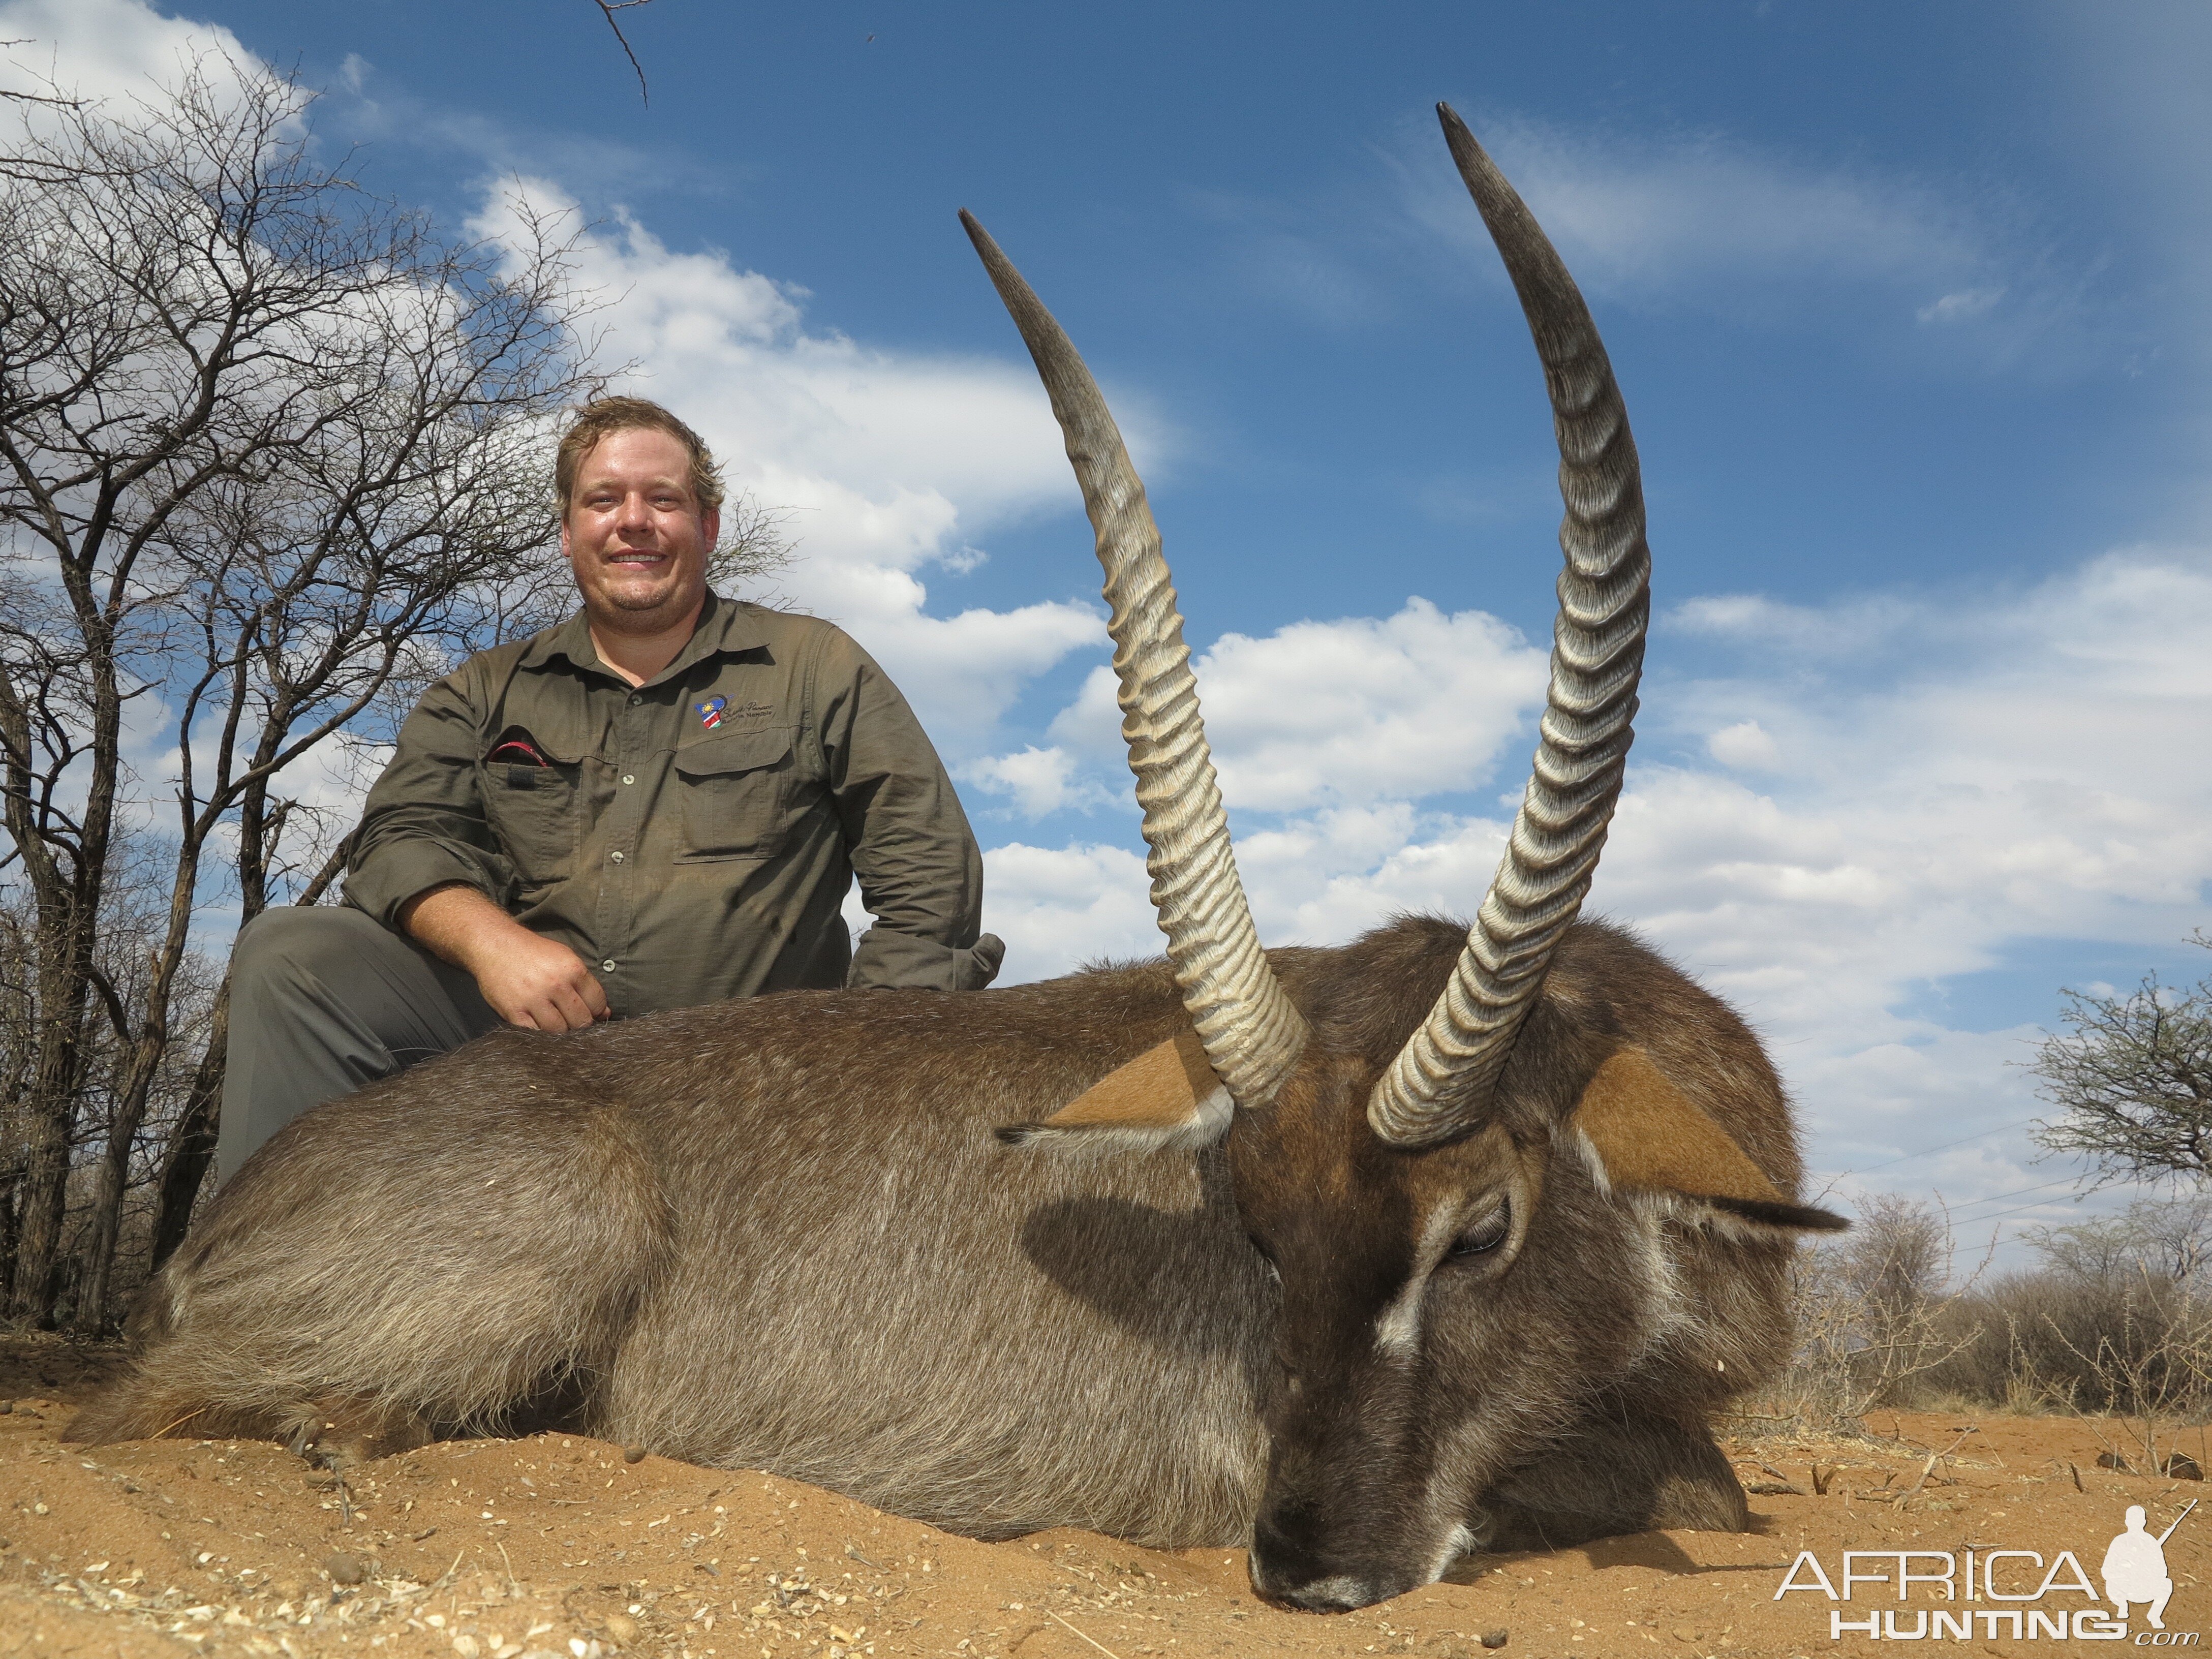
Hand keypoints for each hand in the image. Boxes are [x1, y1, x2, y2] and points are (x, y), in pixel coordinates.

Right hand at [399, 884, 609, 1031]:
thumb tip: (603, 1014)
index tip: (589, 1012)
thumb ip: (585, 984)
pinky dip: (540, 1034)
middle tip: (572, 1020)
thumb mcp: (564, 958)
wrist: (494, 944)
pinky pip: (535, 1034)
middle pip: (581, 1021)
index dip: (596, 1011)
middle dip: (580, 1024)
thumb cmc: (533, 953)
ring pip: (560, 1031)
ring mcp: (533, 999)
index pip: (597, 1002)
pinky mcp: (513, 1011)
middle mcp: (555, 984)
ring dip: (561, 1032)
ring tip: (555, 1021)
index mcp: (573, 969)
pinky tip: (540, 1024)